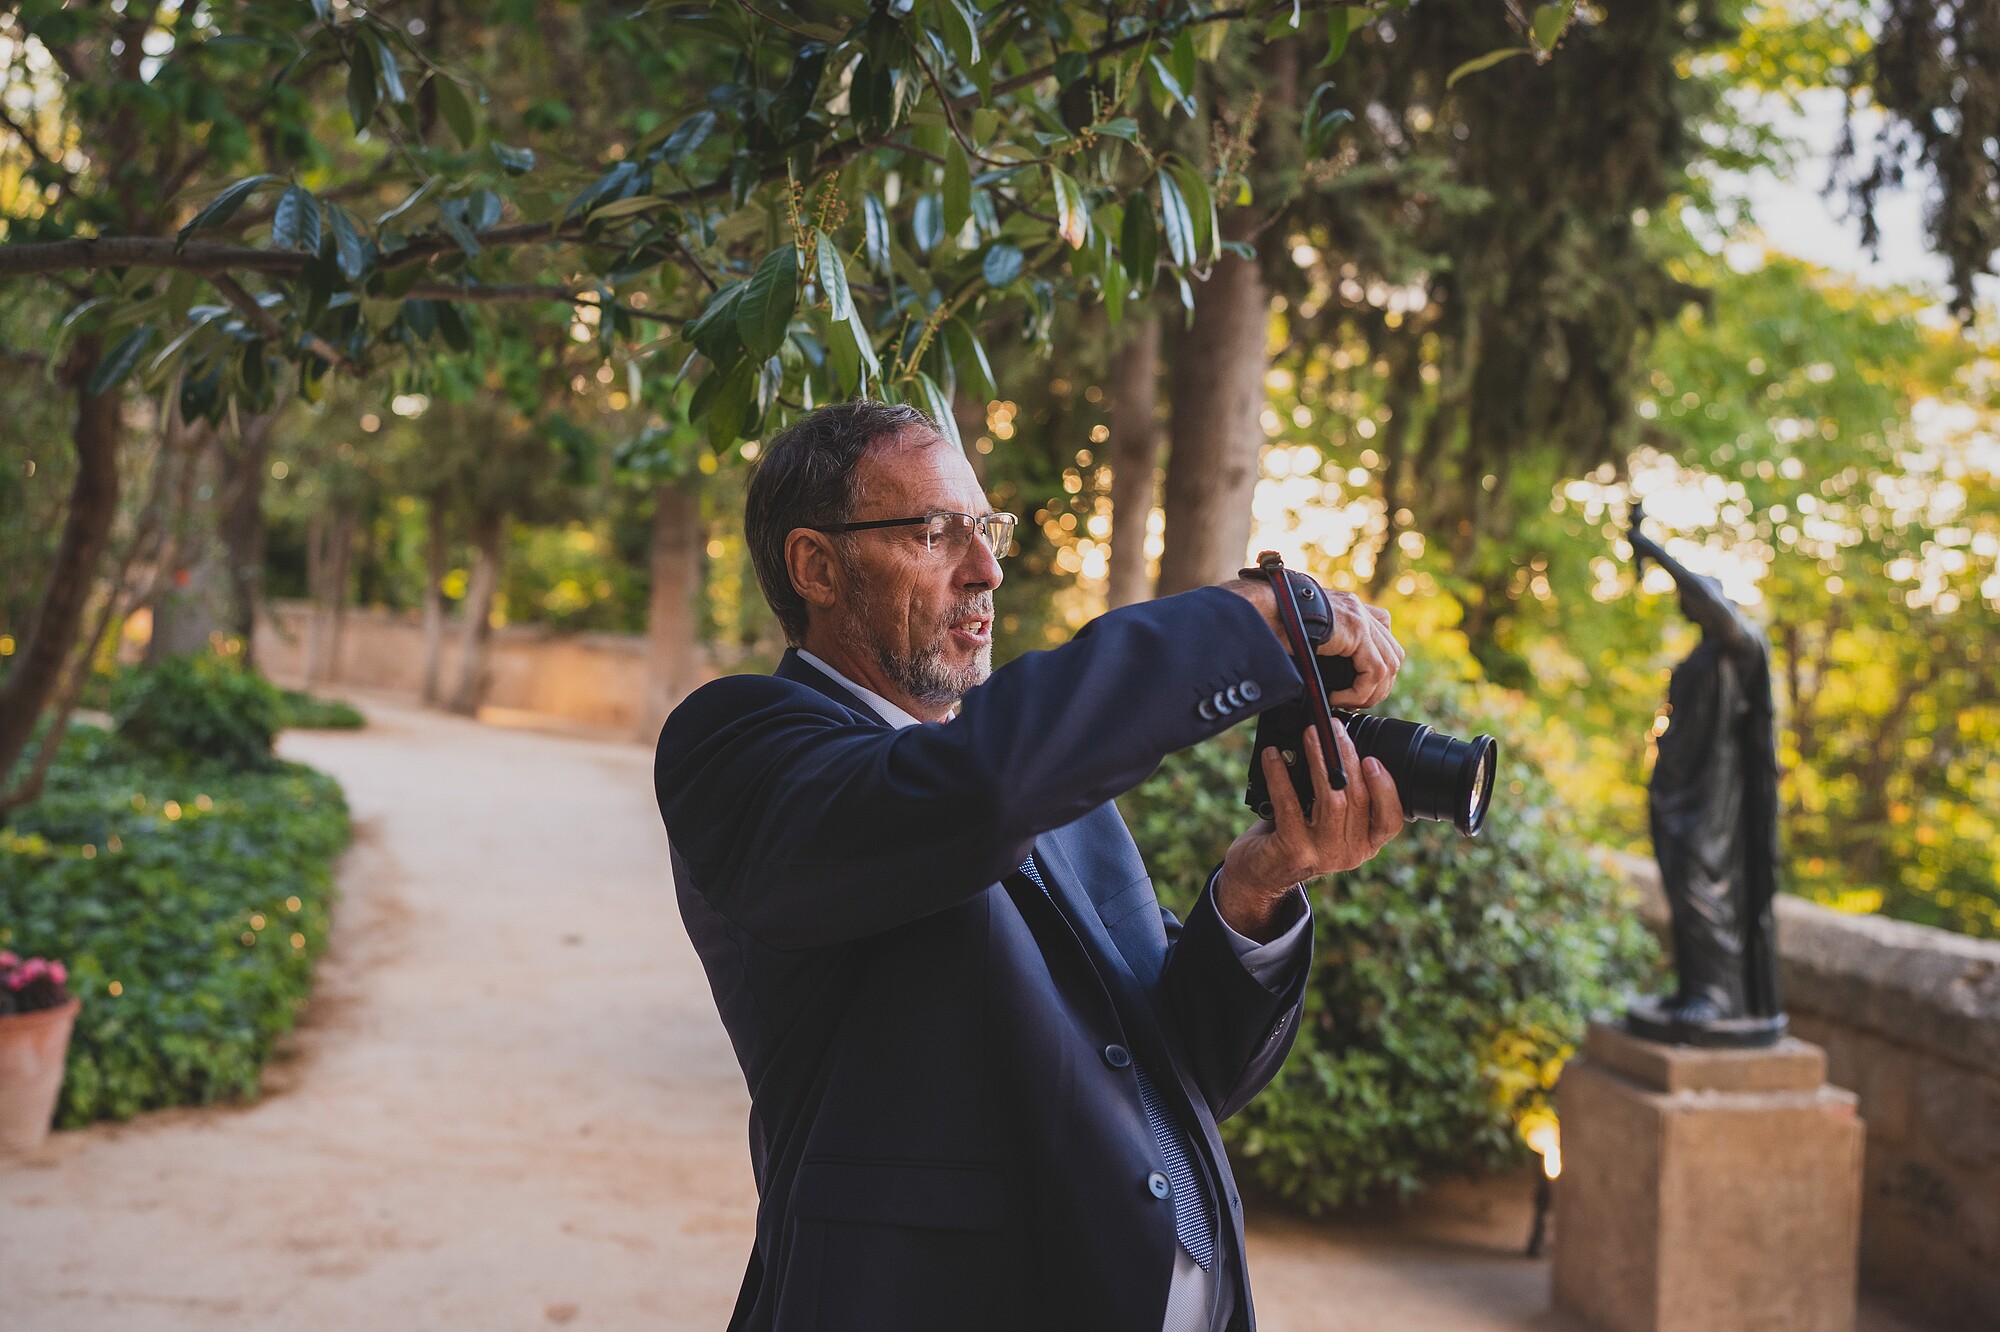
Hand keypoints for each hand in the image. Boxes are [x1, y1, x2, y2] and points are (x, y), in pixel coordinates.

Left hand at [1215, 720, 1403, 939]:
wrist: (1259, 876)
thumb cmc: (1294, 838)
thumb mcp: (1327, 823)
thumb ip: (1343, 796)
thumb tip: (1339, 744)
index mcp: (1366, 844)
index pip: (1391, 819)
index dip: (1386, 788)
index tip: (1373, 758)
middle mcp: (1350, 853)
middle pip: (1358, 799)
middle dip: (1347, 757)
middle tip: (1333, 729)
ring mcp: (1322, 854)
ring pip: (1331, 799)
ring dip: (1320, 761)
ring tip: (1310, 734)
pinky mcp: (1293, 850)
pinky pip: (1290, 805)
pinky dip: (1280, 775)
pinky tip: (1273, 756)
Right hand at [1225, 578, 1404, 707]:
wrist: (1262, 607)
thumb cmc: (1270, 621)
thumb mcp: (1304, 635)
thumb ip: (1323, 648)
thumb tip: (1323, 681)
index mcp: (1349, 609)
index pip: (1383, 638)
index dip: (1377, 669)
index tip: (1357, 689)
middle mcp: (1358, 609)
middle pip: (1393, 653)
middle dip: (1379, 684)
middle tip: (1356, 701)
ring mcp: (1360, 617)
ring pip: (1389, 664)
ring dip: (1371, 692)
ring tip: (1348, 703)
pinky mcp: (1356, 630)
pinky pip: (1374, 670)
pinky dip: (1361, 691)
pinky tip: (1339, 698)